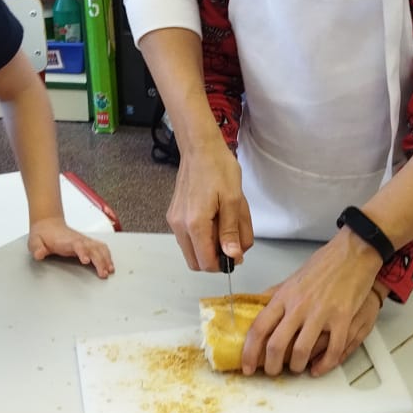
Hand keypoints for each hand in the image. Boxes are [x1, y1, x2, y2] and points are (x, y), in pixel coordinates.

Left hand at [27, 217, 115, 276]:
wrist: (48, 225)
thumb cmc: (43, 235)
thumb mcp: (35, 242)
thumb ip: (37, 248)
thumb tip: (39, 254)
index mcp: (67, 240)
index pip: (78, 245)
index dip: (83, 252)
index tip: (86, 261)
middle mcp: (78, 240)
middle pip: (93, 248)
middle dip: (100, 260)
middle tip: (103, 273)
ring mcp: (84, 241)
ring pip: (100, 248)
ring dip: (106, 258)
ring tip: (110, 270)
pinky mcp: (87, 243)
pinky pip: (101, 247)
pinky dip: (107, 256)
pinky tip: (110, 264)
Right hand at [166, 140, 252, 272]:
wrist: (200, 148)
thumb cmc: (219, 169)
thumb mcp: (234, 200)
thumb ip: (232, 231)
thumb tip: (233, 256)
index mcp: (195, 224)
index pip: (206, 263)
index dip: (223, 264)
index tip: (237, 254)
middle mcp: (180, 225)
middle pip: (195, 262)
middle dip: (214, 259)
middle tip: (232, 242)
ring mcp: (174, 220)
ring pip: (191, 250)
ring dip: (208, 248)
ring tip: (224, 226)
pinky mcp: (174, 214)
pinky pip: (187, 237)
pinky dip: (201, 237)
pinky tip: (214, 219)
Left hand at [243, 231, 385, 375]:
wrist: (354, 252)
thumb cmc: (325, 263)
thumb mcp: (293, 278)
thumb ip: (276, 295)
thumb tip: (258, 306)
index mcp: (284, 296)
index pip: (259, 328)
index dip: (250, 352)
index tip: (248, 366)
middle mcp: (298, 306)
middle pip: (276, 345)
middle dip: (272, 366)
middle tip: (273, 372)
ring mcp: (321, 313)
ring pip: (301, 351)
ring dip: (296, 367)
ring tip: (297, 368)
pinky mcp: (342, 318)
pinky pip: (331, 350)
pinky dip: (324, 364)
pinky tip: (319, 368)